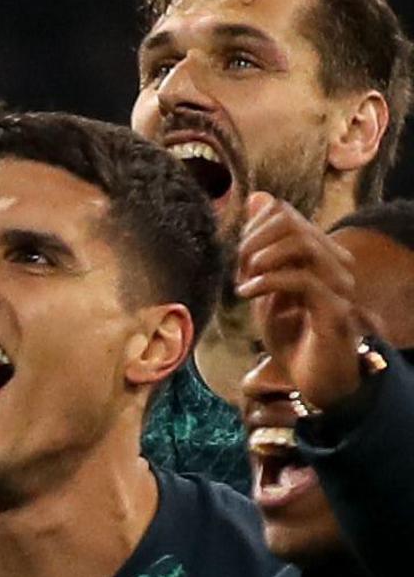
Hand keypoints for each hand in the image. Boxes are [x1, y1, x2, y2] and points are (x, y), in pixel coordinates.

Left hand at [240, 193, 375, 414]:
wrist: (313, 377)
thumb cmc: (291, 333)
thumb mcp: (266, 286)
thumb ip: (260, 247)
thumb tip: (258, 199)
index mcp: (318, 253)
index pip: (285, 214)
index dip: (252, 229)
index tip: (237, 258)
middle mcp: (333, 263)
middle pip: (291, 223)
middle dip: (253, 241)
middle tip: (238, 268)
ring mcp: (337, 285)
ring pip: (302, 245)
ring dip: (262, 258)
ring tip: (243, 280)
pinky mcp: (334, 309)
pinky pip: (304, 280)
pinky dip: (268, 282)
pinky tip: (247, 293)